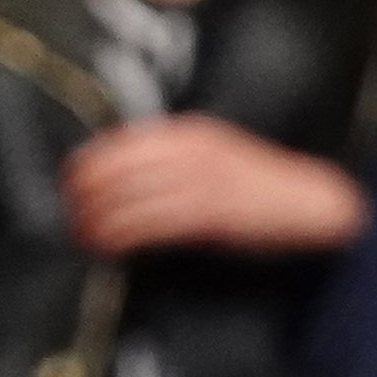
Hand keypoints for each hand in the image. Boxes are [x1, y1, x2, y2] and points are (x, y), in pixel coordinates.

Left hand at [62, 113, 369, 256]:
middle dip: (88, 189)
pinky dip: (127, 232)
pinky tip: (108, 243)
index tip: (70, 178)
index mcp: (193, 134)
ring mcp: (205, 183)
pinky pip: (158, 221)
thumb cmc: (259, 187)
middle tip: (67, 209)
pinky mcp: (214, 215)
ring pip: (135, 195)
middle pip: (124, 167)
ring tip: (81, 231)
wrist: (309, 201)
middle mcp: (195, 153)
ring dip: (101, 215)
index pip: (127, 142)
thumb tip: (127, 178)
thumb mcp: (217, 158)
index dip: (93, 161)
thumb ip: (176, 162)